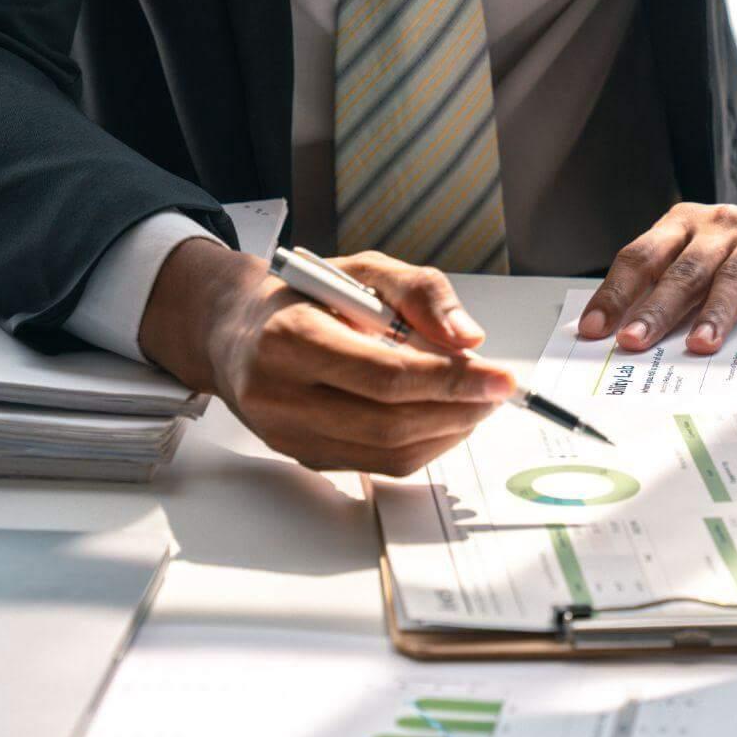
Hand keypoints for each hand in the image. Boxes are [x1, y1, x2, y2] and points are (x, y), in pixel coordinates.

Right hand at [139, 241, 515, 474]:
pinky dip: (423, 446)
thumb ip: (420, 292)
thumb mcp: (362, 270)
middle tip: (495, 392)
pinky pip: (378, 466)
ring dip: (447, 432)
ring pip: (388, 453)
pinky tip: (441, 419)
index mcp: (289, 338)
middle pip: (390, 422)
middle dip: (458, 410)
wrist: (236, 331)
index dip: (451, 381)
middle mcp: (281, 395)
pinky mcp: (303, 457)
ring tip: (474, 403)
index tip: (500, 378)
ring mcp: (289, 435)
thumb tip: (468, 337)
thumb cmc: (303, 297)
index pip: (385, 376)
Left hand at [576, 188, 736, 352]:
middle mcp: (720, 226)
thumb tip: (622, 335)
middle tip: (635, 341)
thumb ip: (666, 286)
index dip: (616, 293)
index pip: (641, 257)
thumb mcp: (698, 257)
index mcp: (683, 224)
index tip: (595, 329)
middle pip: (684, 269)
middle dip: (657, 308)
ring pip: (734, 275)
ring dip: (715, 312)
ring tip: (699, 345)